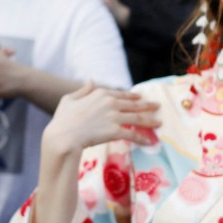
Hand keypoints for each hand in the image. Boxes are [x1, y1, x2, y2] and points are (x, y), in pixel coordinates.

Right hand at [40, 81, 160, 157]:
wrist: (63, 136)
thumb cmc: (63, 119)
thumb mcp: (69, 99)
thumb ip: (82, 90)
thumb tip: (91, 80)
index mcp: (101, 94)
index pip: (121, 94)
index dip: (132, 96)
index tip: (141, 97)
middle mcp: (110, 103)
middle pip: (133, 105)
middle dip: (147, 106)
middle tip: (158, 106)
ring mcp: (114, 117)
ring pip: (137, 118)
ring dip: (150, 121)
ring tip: (159, 123)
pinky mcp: (115, 131)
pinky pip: (132, 134)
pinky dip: (141, 139)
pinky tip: (149, 142)